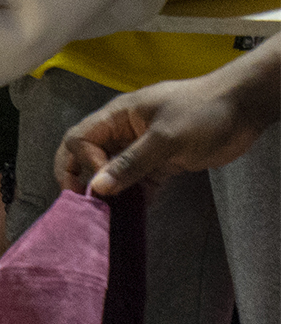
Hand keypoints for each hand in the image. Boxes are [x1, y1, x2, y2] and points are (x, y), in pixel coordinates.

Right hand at [56, 48, 280, 195]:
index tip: (102, 183)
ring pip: (113, 172)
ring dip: (109, 192)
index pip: (80, 139)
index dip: (84, 162)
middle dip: (80, 177)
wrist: (244, 108)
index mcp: (118, 117)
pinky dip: (134, 198)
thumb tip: (98, 187)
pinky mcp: (161, 163)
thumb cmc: (203, 112)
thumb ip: (131, 163)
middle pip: (87, 155)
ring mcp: (142, 148)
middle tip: (82, 203)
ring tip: (106, 214)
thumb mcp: (166, 137)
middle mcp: (123, 133)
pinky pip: (138, 182)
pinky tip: (133, 214)